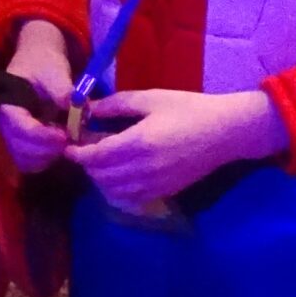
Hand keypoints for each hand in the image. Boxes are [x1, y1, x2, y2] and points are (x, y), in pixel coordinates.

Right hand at [0, 19, 76, 174]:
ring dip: (48, 156)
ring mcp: (13, 136)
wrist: (38, 61)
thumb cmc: (43, 63)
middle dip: (48, 149)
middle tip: (70, 139)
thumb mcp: (54, 70)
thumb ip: (62, 88)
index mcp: (8, 106)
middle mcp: (6, 125)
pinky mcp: (23, 142)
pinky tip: (59, 145)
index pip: (22, 129)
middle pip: (22, 150)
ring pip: (26, 160)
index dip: (44, 137)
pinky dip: (47, 159)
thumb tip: (75, 104)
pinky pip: (31, 162)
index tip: (65, 135)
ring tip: (65, 141)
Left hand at [66, 88, 288, 213]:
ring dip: (101, 179)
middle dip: (88, 165)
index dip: (78, 153)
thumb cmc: (189, 108)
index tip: (69, 145)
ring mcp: (156, 184)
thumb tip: (87, 110)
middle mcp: (144, 169)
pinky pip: (131, 198)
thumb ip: (116, 105)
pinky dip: (118, 190)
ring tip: (101, 162)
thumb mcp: (151, 98)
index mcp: (139, 143)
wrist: (226, 132)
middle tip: (85, 150)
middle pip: (101, 176)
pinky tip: (119, 174)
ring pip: (113, 191)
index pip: (96, 157)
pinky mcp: (165, 192)